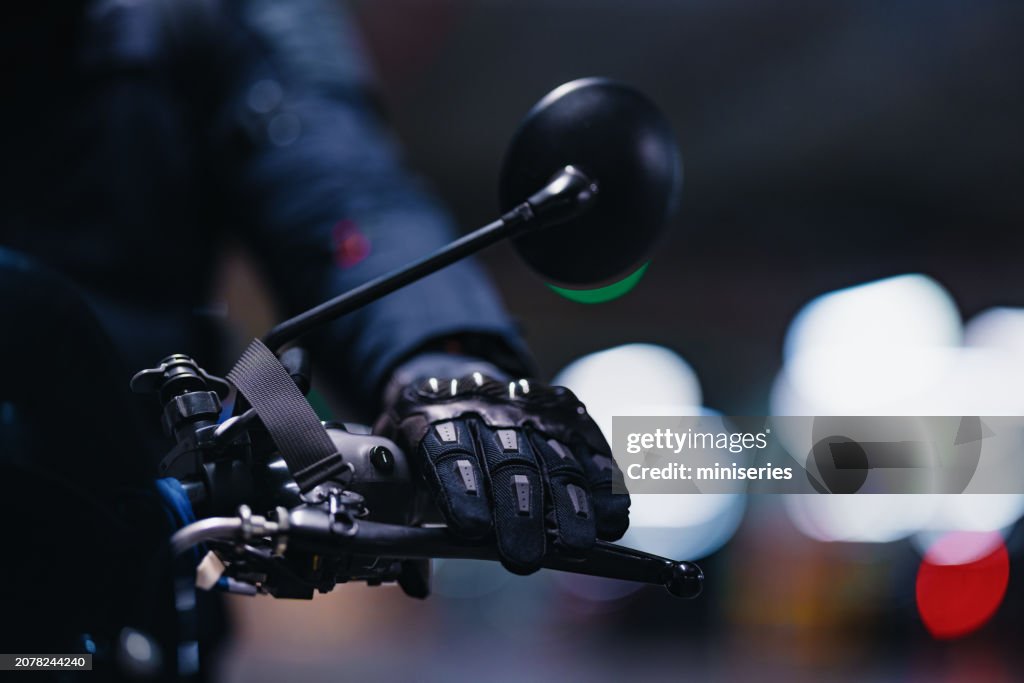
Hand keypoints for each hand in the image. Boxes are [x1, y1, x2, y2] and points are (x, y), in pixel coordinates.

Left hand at [376, 362, 629, 574]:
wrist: (458, 380)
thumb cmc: (426, 443)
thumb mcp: (400, 466)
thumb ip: (405, 520)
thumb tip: (415, 586)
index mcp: (431, 418)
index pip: (447, 453)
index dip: (461, 490)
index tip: (471, 530)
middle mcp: (486, 409)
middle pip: (508, 461)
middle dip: (518, 511)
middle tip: (523, 557)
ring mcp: (531, 410)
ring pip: (555, 458)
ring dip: (569, 505)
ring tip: (576, 546)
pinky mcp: (569, 415)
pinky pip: (592, 451)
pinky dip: (605, 488)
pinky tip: (612, 520)